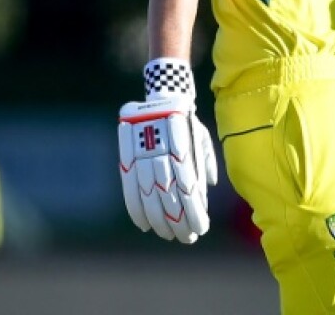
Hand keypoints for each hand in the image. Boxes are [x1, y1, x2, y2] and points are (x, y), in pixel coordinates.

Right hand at [117, 58, 217, 242]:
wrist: (160, 98)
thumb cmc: (186, 122)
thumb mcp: (201, 137)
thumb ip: (204, 164)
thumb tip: (207, 190)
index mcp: (182, 147)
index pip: (189, 186)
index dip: (193, 210)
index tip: (201, 228)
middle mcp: (161, 152)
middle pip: (170, 195)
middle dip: (179, 220)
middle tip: (187, 238)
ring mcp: (142, 155)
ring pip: (149, 195)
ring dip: (159, 220)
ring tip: (168, 236)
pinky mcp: (127, 158)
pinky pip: (129, 189)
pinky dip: (136, 209)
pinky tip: (145, 225)